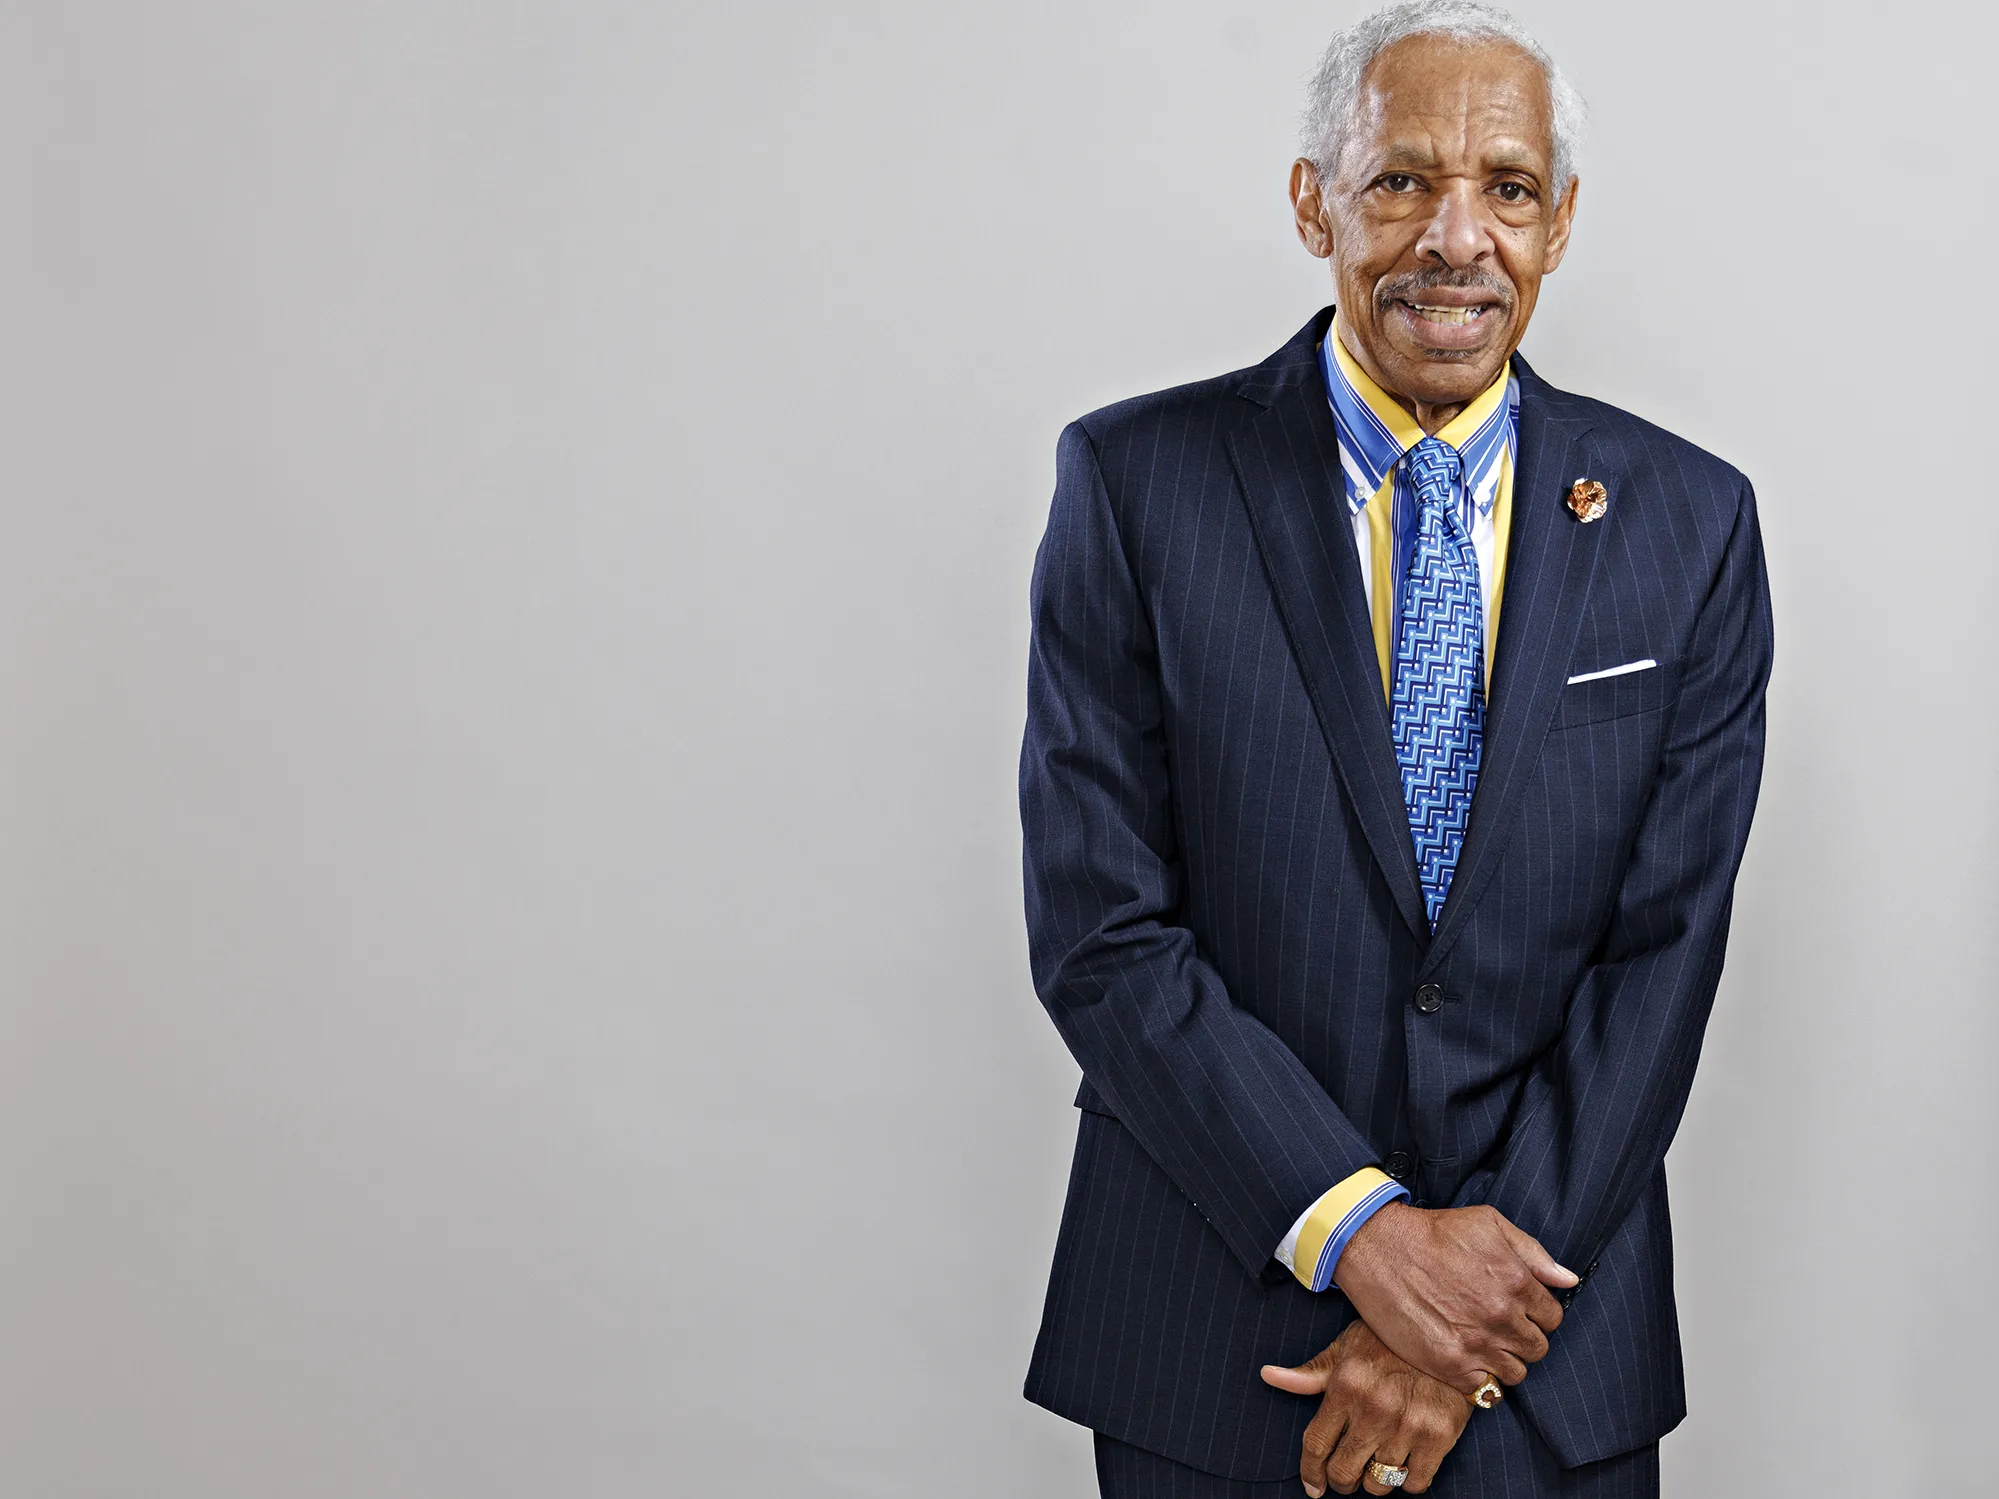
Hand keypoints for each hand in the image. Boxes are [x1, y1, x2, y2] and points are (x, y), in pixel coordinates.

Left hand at [1261, 1320, 1472, 1495]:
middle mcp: (1373, 1409)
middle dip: (1340, 1480)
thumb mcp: (1346, 1348)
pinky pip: (1415, 1483)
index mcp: (1346, 1387)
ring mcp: (1407, 1425)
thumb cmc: (1390, 1341)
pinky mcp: (1438, 1436)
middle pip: (1344, 1471)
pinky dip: (1408, 1481)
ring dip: (1374, 1481)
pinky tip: (1405, 1463)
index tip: (1312, 1486)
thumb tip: (1268, 1375)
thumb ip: (1310, 1373)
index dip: (1310, 1472)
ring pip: (1379, 1483)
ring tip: (1376, 1465)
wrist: (1448, 1334)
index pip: (1316, 1444)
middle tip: (1345, 1476)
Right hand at [1332, 1201, 1575, 1395]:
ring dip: (1504, 1360)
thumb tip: (1568, 1279)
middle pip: (1538, 1349)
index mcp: (1516, 1282)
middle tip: (1499, 1326)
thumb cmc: (1433, 1232)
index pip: (1553, 1318)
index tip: (1519, 1310)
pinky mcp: (1450, 1365)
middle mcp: (1501, 1317)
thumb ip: (1533, 1252)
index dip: (1538, 1314)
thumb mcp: (1488, 1223)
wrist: (1378, 1248)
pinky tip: (1467, 1358)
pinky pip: (1486, 1390)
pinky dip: (1481, 1379)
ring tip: (1483, 1343)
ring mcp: (1476, 1345)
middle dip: (1524, 1338)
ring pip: (1516, 1373)